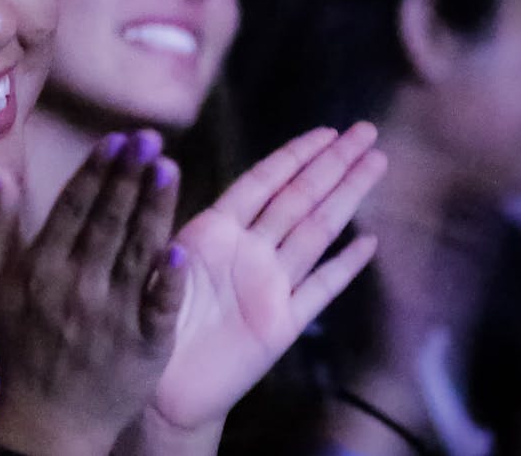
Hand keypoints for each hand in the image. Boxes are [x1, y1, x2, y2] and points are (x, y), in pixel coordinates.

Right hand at [0, 130, 186, 455]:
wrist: (45, 423)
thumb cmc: (20, 349)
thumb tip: (0, 173)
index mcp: (41, 269)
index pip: (73, 209)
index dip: (96, 171)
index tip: (116, 139)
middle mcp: (75, 287)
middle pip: (107, 222)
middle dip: (129, 177)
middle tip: (150, 138)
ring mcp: (110, 317)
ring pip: (136, 253)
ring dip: (154, 209)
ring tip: (169, 168)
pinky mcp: (141, 345)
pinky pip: (157, 308)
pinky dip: (167, 282)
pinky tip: (181, 252)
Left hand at [149, 122, 385, 434]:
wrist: (157, 391)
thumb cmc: (144, 323)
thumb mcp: (150, 265)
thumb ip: (164, 222)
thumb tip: (160, 164)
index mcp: (214, 233)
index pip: (262, 183)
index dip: (294, 155)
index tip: (326, 130)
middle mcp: (248, 253)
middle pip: (299, 198)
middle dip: (333, 164)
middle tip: (367, 130)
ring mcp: (269, 287)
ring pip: (317, 233)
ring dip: (346, 197)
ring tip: (376, 164)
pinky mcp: (281, 326)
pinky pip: (320, 290)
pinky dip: (345, 267)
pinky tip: (369, 241)